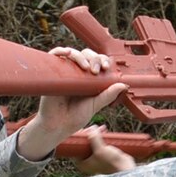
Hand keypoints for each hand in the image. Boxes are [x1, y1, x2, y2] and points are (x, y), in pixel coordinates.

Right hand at [14, 47, 127, 161]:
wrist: (57, 126)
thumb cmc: (74, 117)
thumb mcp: (95, 105)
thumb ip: (108, 95)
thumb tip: (123, 84)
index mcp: (89, 79)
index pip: (97, 61)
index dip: (103, 60)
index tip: (106, 68)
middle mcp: (77, 73)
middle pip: (87, 54)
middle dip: (94, 58)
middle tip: (96, 71)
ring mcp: (64, 72)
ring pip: (73, 53)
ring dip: (80, 56)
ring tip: (85, 67)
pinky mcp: (52, 74)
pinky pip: (54, 56)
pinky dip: (60, 50)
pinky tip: (67, 53)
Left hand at [75, 125, 137, 175]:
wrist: (126, 170)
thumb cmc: (111, 163)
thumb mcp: (100, 149)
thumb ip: (94, 138)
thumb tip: (92, 128)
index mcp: (81, 163)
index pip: (75, 147)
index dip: (79, 136)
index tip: (84, 129)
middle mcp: (87, 162)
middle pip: (84, 143)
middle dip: (89, 134)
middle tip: (94, 127)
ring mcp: (95, 159)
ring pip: (93, 143)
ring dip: (96, 134)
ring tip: (102, 128)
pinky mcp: (104, 156)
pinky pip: (100, 144)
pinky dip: (102, 138)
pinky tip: (105, 131)